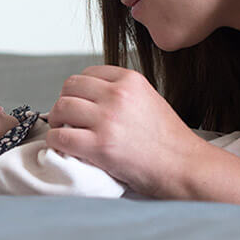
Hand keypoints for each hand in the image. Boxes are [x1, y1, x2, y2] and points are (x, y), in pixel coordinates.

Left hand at [45, 65, 204, 196]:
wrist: (184, 166)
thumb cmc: (169, 140)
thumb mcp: (149, 100)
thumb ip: (123, 93)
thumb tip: (91, 97)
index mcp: (130, 80)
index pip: (88, 73)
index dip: (79, 90)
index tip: (80, 104)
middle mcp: (117, 95)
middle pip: (70, 87)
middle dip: (64, 102)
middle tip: (66, 118)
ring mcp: (107, 119)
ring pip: (60, 108)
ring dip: (56, 121)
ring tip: (64, 132)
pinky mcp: (99, 146)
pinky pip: (60, 137)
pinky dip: (55, 142)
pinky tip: (64, 148)